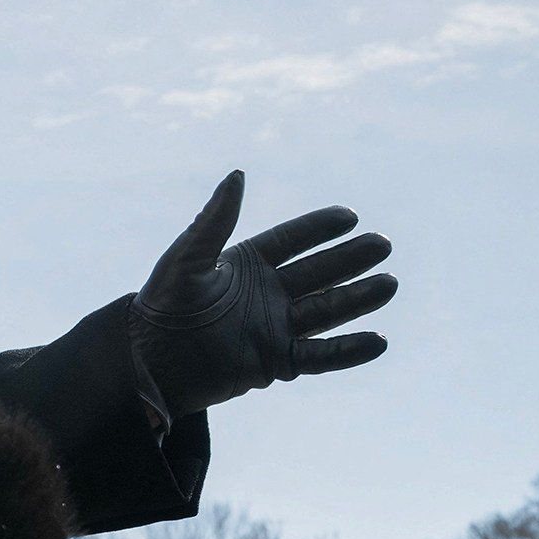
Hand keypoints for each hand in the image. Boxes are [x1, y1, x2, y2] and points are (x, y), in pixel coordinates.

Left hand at [129, 170, 395, 419]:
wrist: (148, 363)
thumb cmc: (161, 308)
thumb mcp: (186, 260)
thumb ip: (214, 221)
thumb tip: (238, 175)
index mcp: (245, 265)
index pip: (291, 241)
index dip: (319, 228)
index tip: (350, 216)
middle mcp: (265, 294)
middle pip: (318, 273)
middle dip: (350, 260)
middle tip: (383, 245)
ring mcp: (274, 328)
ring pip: (326, 310)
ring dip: (358, 299)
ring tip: (390, 284)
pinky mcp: (276, 363)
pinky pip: (320, 356)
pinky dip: (349, 351)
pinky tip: (379, 341)